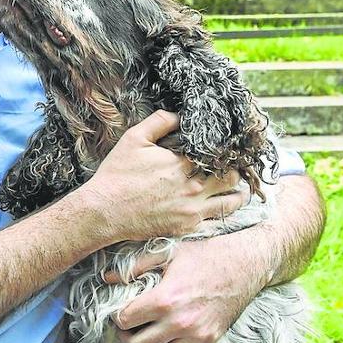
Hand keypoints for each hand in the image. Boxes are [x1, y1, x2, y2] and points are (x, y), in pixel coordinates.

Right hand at [82, 110, 249, 243]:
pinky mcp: (186, 227)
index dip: (226, 150)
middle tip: (234, 167)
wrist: (104, 211)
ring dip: (237, 194)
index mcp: (183, 163)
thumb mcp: (135, 138)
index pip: (219, 154)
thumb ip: (160, 121)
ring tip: (237, 189)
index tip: (228, 148)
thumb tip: (181, 115)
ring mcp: (192, 210)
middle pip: (230, 178)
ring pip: (230, 202)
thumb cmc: (118, 174)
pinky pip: (216, 221)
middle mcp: (193, 187)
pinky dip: (223, 212)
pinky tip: (221, 206)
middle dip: (234, 171)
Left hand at [108, 233, 270, 342]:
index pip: (125, 321)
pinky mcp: (210, 341)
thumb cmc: (206, 254)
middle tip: (129, 326)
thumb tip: (107, 277)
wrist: (245, 264)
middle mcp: (179, 322)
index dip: (117, 315)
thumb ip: (136, 266)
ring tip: (150, 331)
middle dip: (128, 337)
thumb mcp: (169, 252)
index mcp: (165, 299)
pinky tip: (172, 334)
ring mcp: (197, 335)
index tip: (121, 310)